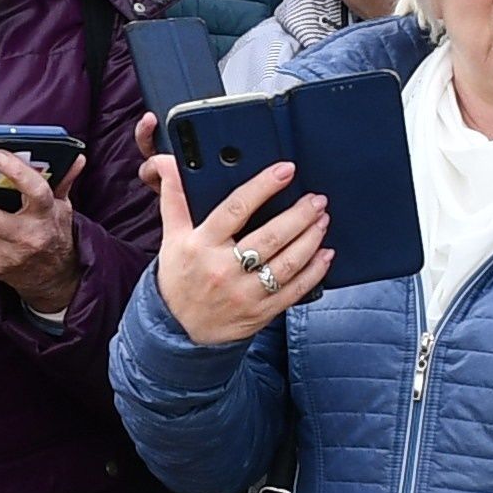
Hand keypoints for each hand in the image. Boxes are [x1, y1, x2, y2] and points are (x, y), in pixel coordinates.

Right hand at [148, 148, 330, 342]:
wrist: (178, 330)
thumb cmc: (179, 278)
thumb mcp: (171, 237)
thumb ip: (174, 197)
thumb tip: (167, 162)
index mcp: (202, 245)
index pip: (235, 209)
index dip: (263, 187)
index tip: (285, 170)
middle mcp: (224, 269)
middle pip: (270, 237)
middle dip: (299, 215)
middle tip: (316, 200)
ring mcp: (245, 293)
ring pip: (287, 263)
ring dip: (310, 239)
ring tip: (322, 220)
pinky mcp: (261, 312)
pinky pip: (294, 290)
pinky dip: (314, 271)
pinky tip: (325, 254)